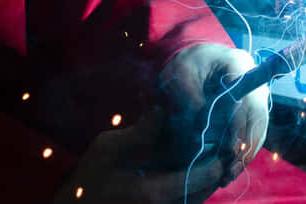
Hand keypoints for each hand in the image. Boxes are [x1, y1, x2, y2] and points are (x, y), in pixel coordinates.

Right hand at [51, 107, 224, 202]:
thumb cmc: (87, 182)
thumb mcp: (106, 150)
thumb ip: (139, 132)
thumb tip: (163, 111)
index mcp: (154, 192)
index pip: (202, 177)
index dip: (216, 158)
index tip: (218, 137)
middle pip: (205, 191)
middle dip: (215, 167)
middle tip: (218, 143)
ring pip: (197, 198)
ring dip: (205, 177)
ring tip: (206, 152)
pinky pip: (185, 201)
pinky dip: (192, 186)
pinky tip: (187, 166)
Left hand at [158, 44, 268, 187]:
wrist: (193, 57)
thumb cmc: (185, 64)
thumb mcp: (182, 78)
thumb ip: (193, 103)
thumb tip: (203, 136)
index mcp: (238, 64)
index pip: (246, 100)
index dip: (240, 127)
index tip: (230, 149)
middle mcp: (253, 80)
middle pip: (258, 117)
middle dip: (245, 146)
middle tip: (230, 170)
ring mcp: (255, 94)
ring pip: (258, 128)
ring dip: (246, 153)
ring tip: (229, 175)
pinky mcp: (251, 107)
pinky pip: (253, 130)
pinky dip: (244, 149)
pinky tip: (232, 166)